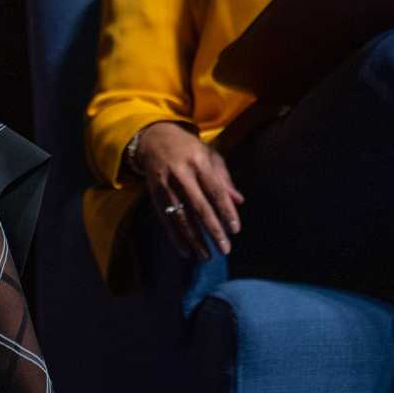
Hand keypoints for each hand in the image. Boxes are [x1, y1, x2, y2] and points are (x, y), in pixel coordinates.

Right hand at [133, 121, 243, 258]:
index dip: (226, 211)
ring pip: (181, 217)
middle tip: (224, 249)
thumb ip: (224, 178)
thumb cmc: (189, 148)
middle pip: (199, 207)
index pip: (215, 190)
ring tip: (206, 256)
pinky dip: (175, 237)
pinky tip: (185, 251)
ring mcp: (165, 184)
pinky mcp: (154, 193)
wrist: (154, 137)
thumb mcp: (209, 155)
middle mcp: (181, 173)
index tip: (235, 230)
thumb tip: (239, 201)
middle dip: (213, 230)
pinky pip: (165, 219)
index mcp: (198, 161)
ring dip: (194, 239)